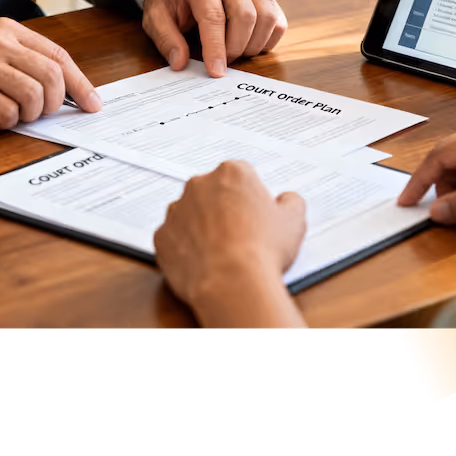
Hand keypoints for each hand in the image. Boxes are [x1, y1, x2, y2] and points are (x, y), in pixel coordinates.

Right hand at [0, 17, 101, 128]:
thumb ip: (28, 60)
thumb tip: (71, 91)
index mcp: (9, 29)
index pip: (57, 56)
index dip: (80, 83)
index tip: (93, 103)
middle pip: (51, 76)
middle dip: (55, 102)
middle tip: (44, 110)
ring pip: (33, 96)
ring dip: (31, 113)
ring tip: (17, 112)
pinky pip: (7, 113)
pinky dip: (8, 121)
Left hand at [142, 0, 287, 77]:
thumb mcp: (155, 16)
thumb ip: (166, 39)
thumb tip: (180, 63)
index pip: (214, 16)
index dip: (216, 48)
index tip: (216, 72)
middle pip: (245, 16)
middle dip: (236, 48)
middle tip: (223, 62)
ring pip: (266, 18)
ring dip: (253, 45)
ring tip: (235, 52)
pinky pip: (277, 21)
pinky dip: (267, 40)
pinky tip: (249, 44)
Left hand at [154, 161, 306, 323]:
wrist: (232, 283)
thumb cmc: (263, 250)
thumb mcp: (294, 221)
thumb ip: (291, 202)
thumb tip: (287, 200)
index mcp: (232, 173)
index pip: (240, 176)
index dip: (249, 196)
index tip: (255, 214)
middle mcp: (200, 184)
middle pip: (212, 191)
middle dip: (222, 207)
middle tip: (240, 233)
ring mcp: (176, 210)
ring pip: (189, 214)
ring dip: (201, 226)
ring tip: (221, 252)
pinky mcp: (162, 236)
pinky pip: (173, 239)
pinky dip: (184, 248)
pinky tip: (203, 262)